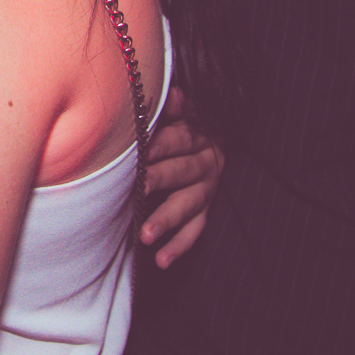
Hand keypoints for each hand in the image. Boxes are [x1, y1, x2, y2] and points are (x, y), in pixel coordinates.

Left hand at [139, 83, 223, 267]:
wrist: (213, 140)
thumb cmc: (184, 124)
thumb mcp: (181, 112)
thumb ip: (174, 107)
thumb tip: (172, 94)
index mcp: (198, 136)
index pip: (179, 139)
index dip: (160, 144)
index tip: (141, 152)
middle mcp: (206, 163)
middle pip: (183, 172)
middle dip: (160, 180)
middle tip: (140, 190)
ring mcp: (206, 190)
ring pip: (188, 205)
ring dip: (167, 220)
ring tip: (145, 235)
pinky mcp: (205, 211)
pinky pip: (195, 231)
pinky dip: (179, 246)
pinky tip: (161, 261)